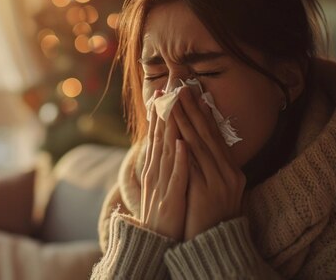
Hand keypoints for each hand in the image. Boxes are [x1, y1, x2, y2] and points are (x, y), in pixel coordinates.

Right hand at [139, 90, 189, 239]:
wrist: (155, 245)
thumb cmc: (163, 215)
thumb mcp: (161, 186)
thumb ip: (163, 166)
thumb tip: (169, 145)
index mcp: (154, 170)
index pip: (157, 137)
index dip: (159, 115)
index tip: (161, 93)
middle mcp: (154, 174)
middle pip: (158, 139)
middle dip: (162, 114)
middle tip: (164, 90)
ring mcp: (160, 186)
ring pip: (164, 152)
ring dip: (168, 129)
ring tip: (172, 107)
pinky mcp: (170, 200)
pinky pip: (175, 177)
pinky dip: (178, 160)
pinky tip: (181, 144)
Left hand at [171, 84, 245, 240]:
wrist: (216, 245)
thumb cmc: (212, 217)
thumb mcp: (216, 188)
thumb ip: (211, 166)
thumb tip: (196, 144)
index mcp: (231, 170)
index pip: (214, 135)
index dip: (202, 114)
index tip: (192, 94)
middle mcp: (229, 173)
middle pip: (207, 135)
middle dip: (192, 110)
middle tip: (181, 88)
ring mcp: (219, 183)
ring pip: (200, 146)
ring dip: (186, 123)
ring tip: (174, 104)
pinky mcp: (208, 194)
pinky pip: (195, 170)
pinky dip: (187, 154)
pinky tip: (180, 140)